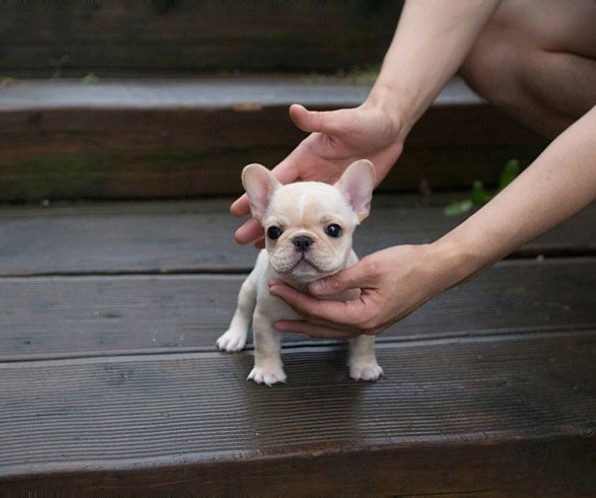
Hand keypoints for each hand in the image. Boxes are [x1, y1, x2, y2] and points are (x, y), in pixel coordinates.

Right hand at [231, 100, 404, 245]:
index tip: (236, 210)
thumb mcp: (342, 122)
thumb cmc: (366, 121)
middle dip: (261, 220)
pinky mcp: (343, 196)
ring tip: (261, 248)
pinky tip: (302, 247)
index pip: (276, 181)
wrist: (390, 129)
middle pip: (282, 203)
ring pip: (299, 216)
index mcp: (305, 159)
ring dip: (282, 231)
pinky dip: (312, 234)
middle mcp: (311, 176)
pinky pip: (324, 219)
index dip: (256, 195)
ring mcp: (326, 189)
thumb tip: (294, 110)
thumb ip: (318, 121)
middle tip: (241, 239)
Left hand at [268, 243, 462, 338]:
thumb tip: (313, 289)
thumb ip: (340, 281)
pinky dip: (324, 320)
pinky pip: (341, 325)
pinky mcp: (374, 318)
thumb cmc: (408, 265)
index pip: (319, 310)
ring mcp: (371, 325)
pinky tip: (314, 315)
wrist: (437, 270)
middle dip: (295, 312)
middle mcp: (366, 327)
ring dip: (307, 323)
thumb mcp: (371, 268)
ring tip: (284, 320)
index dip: (295, 299)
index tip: (276, 286)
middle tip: (272, 299)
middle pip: (321, 325)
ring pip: (330, 329)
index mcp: (363, 316)